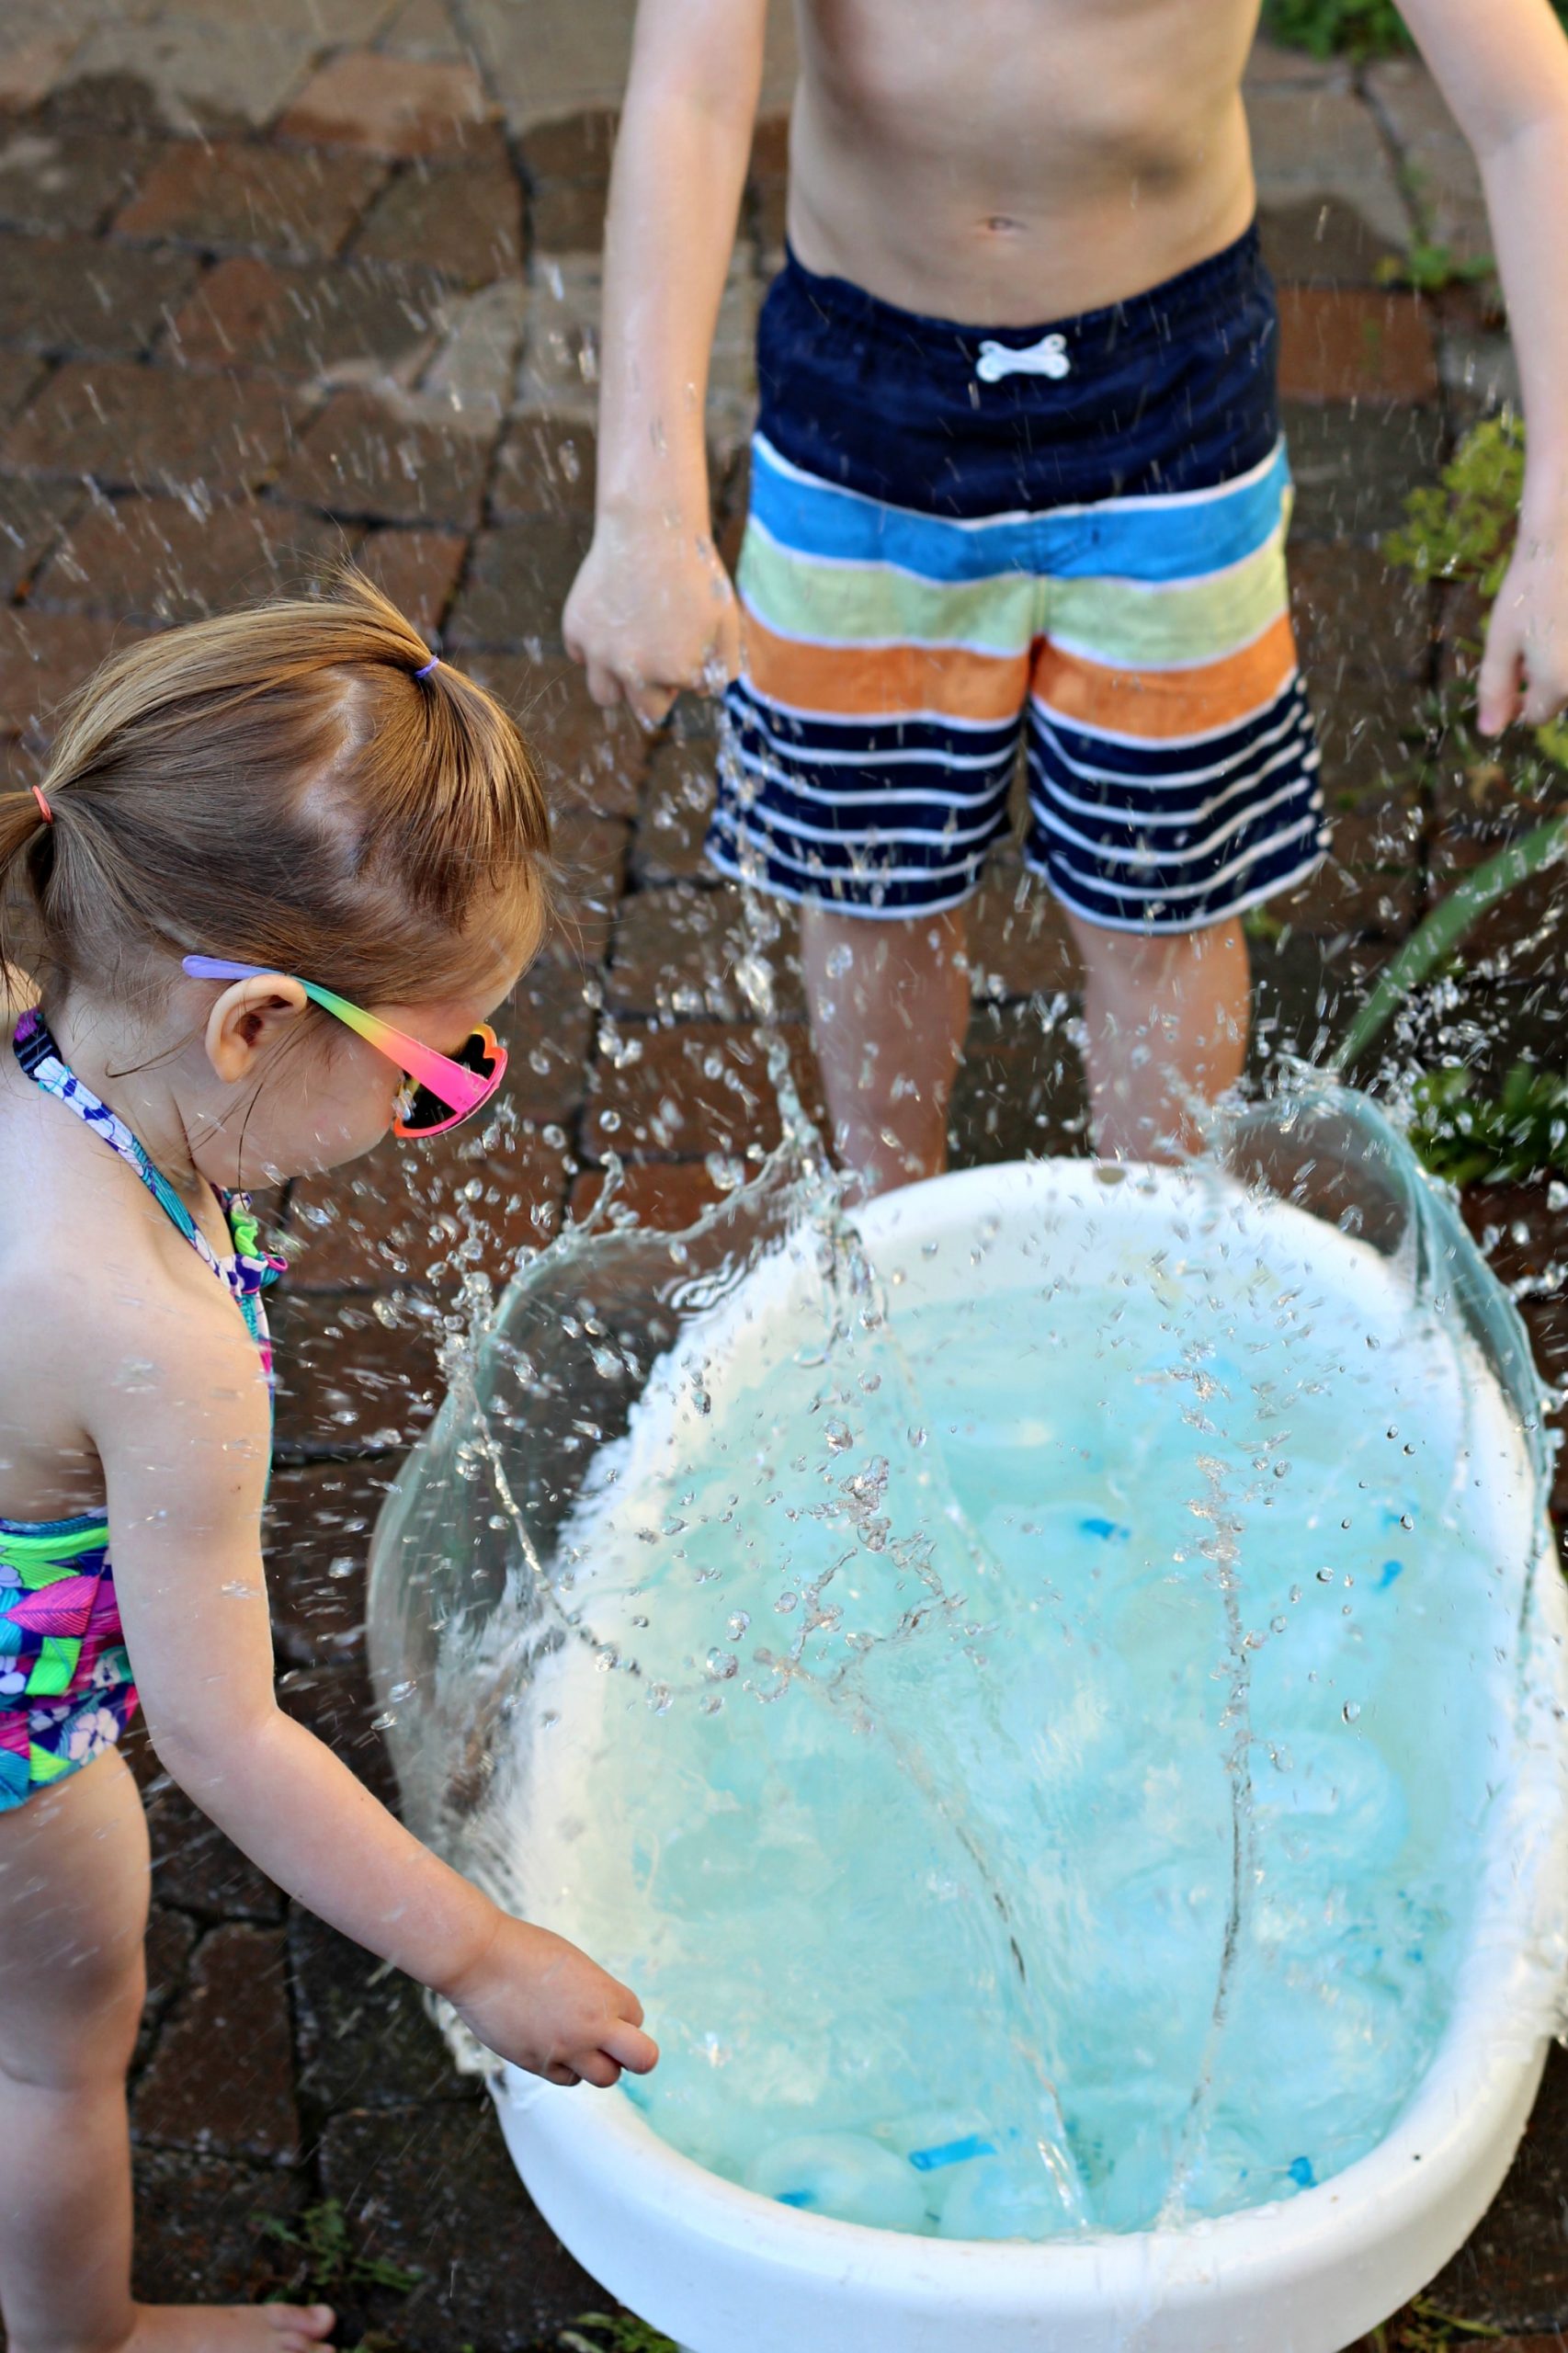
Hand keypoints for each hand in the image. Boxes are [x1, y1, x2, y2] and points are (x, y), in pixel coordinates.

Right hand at [441, 1912, 658, 2088]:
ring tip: (579, 2044)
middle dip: (635, 2055)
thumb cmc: (524, 1950)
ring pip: (605, 2078)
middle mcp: (592, 2027)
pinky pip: (567, 2079)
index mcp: (604, 1994)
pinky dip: (566, 2068)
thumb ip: (594, 1992)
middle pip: (642, 2059)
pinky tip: (553, 2046)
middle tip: (618, 2047)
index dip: (623, 2016)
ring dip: (598, 2064)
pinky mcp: (538, 2064)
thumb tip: (603, 2013)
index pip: (637, 2018)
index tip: (606, 2010)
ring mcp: (566, 2050)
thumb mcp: (573, 1963)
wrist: (480, 1960)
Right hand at [564, 507, 741, 728]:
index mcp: (676, 671)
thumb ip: (723, 667)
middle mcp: (635, 670)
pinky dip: (595, 646)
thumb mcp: (727, 620)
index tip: (687, 639)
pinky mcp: (576, 630)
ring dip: (620, 682)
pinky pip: (582, 656)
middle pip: (645, 710)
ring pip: (605, 695)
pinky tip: (613, 618)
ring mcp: (601, 652)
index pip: (680, 695)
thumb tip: (700, 691)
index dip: (686, 671)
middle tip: (661, 649)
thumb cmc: (694, 573)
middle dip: (656, 688)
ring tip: (632, 649)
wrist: (650, 525)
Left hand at [1478, 495, 1567, 734]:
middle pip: (1562, 696)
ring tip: (1548, 625)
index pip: (1538, 715)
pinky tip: (1560, 616)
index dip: (1520, 701)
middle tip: (1531, 638)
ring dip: (1558, 661)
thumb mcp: (1501, 640)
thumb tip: (1489, 731)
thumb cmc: (1530, 587)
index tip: (1513, 672)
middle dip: (1544, 679)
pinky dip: (1567, 643)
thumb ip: (1495, 688)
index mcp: (1557, 682)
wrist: (1565, 538)